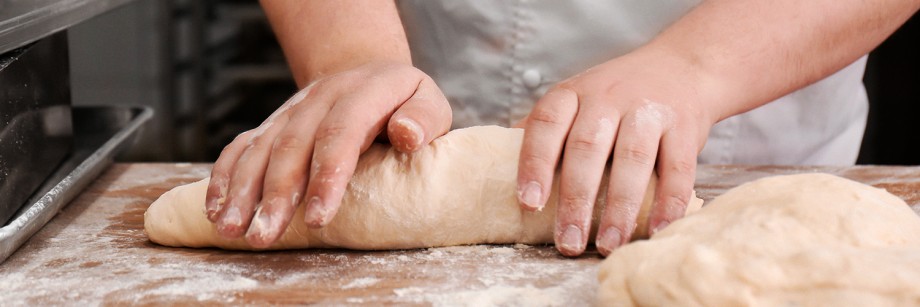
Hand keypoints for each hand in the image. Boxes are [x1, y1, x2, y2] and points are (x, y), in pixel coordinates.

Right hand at [206, 62, 451, 247]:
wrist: (367, 71)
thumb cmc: (405, 103)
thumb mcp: (429, 102)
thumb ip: (423, 118)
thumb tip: (407, 135)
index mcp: (363, 92)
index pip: (341, 132)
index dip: (326, 176)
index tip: (317, 218)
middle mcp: (321, 97)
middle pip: (292, 145)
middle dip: (275, 195)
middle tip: (264, 236)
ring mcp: (292, 109)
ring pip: (261, 148)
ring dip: (242, 190)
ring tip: (232, 228)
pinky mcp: (273, 122)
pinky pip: (242, 146)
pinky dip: (225, 176)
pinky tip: (216, 208)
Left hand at [516, 48, 717, 256]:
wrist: (681, 67)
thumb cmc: (615, 98)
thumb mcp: (576, 100)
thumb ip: (545, 132)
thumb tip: (497, 171)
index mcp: (572, 94)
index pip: (546, 125)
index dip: (534, 164)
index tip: (528, 203)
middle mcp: (608, 97)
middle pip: (586, 148)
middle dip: (576, 200)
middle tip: (568, 242)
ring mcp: (648, 110)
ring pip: (631, 160)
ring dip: (619, 208)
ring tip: (608, 245)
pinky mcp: (684, 127)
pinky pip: (677, 169)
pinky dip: (668, 203)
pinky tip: (656, 231)